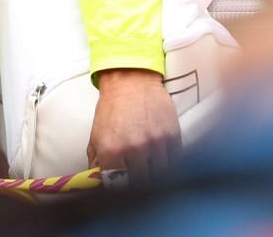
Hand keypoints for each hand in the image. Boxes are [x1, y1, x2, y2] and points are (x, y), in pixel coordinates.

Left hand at [87, 67, 181, 182]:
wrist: (131, 80)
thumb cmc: (112, 109)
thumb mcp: (97, 137)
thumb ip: (97, 165)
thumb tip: (98, 187)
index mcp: (112, 150)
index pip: (118, 188)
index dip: (119, 192)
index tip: (122, 190)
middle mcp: (135, 149)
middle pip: (141, 185)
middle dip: (138, 185)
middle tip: (137, 181)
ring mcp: (156, 143)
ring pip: (160, 176)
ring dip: (155, 176)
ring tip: (149, 171)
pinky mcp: (173, 136)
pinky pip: (175, 162)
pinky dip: (170, 166)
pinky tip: (162, 162)